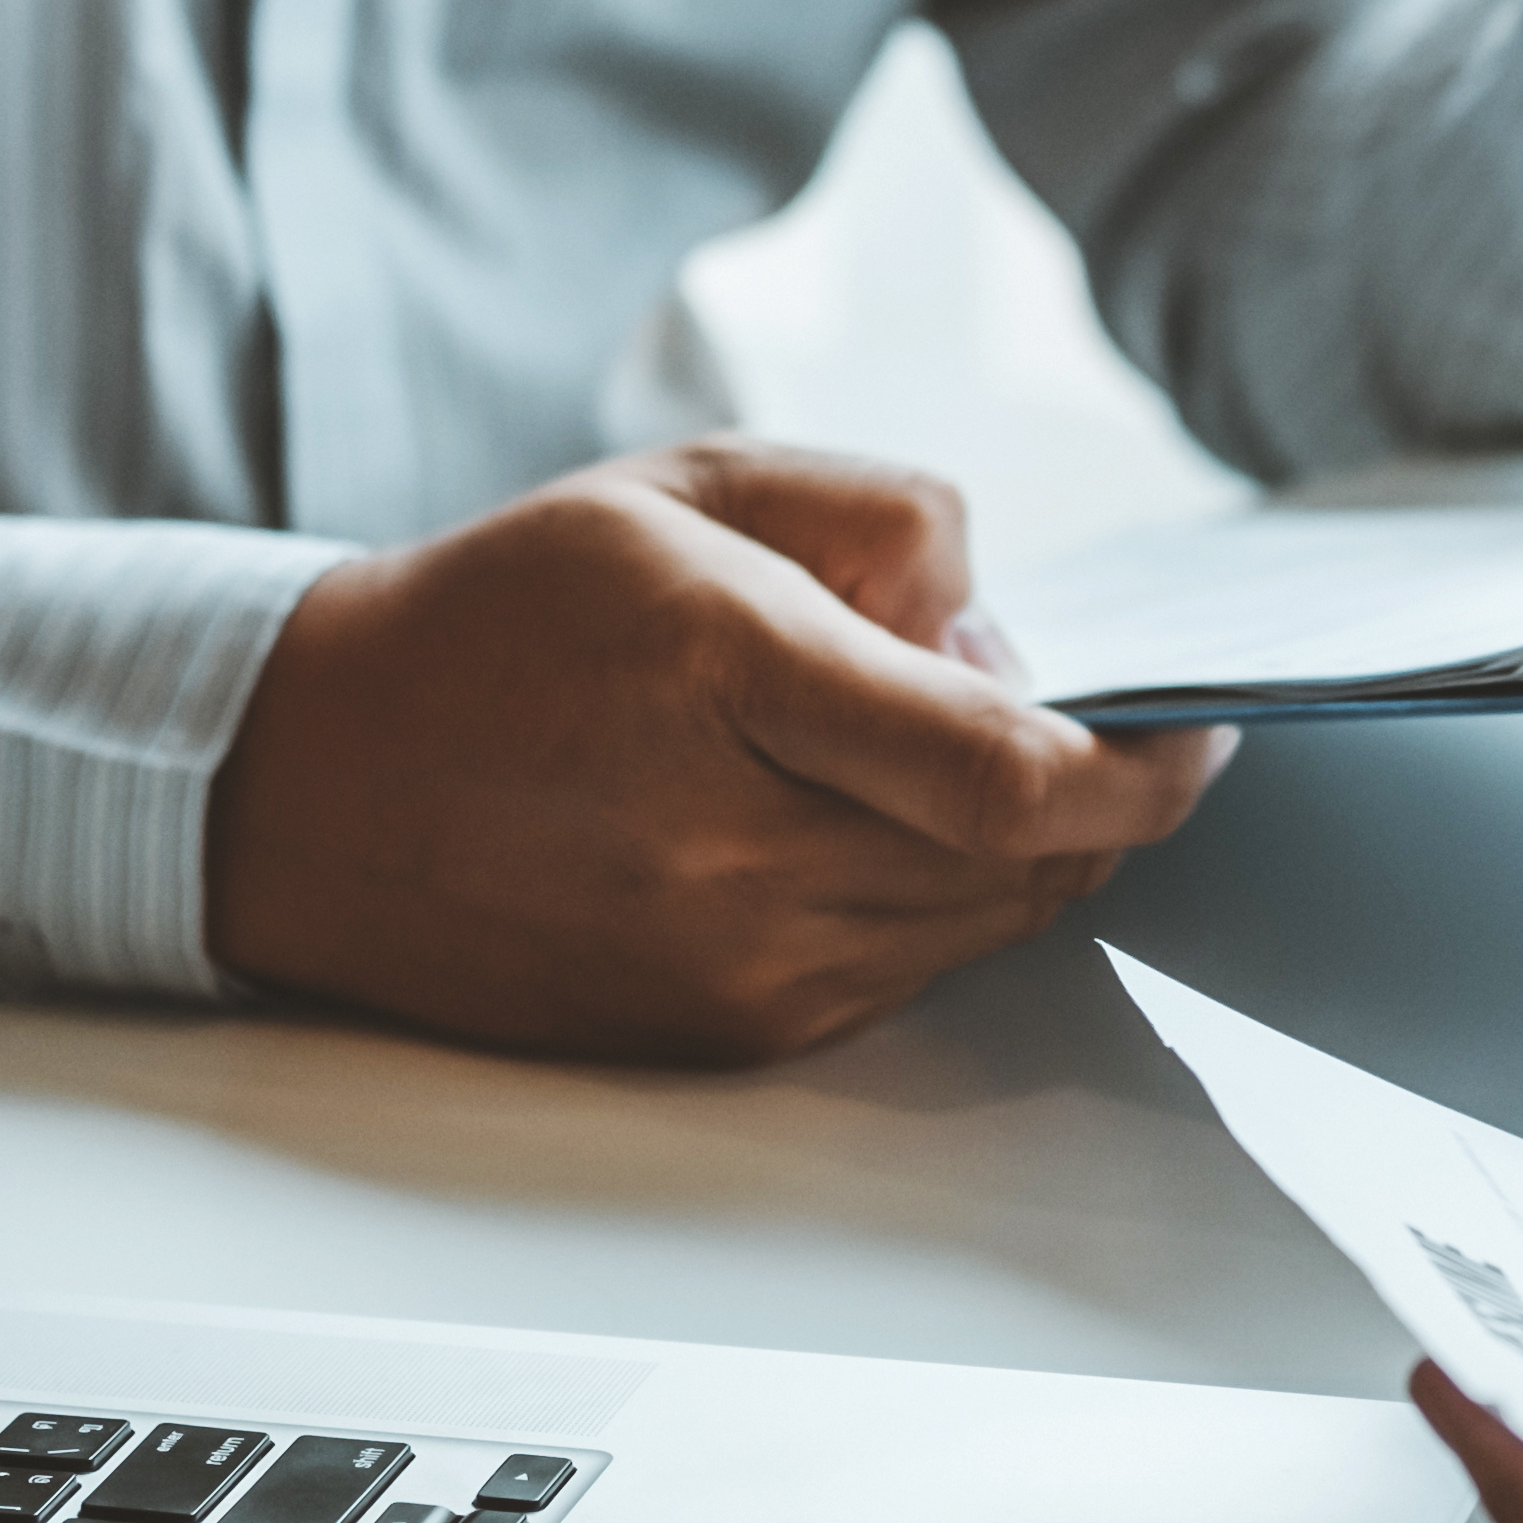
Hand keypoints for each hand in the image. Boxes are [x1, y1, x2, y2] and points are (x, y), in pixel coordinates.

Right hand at [202, 439, 1231, 1064]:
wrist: (317, 786)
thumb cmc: (509, 619)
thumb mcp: (697, 489)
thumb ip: (892, 526)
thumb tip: (1011, 652)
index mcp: (730, 679)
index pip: (1012, 775)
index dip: (1148, 765)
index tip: (1206, 727)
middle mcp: (733, 849)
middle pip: (1025, 862)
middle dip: (1090, 788)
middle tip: (1046, 709)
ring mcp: (729, 965)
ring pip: (982, 924)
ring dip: (1013, 848)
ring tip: (916, 756)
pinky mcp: (724, 1034)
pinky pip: (906, 974)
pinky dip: (930, 901)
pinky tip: (851, 828)